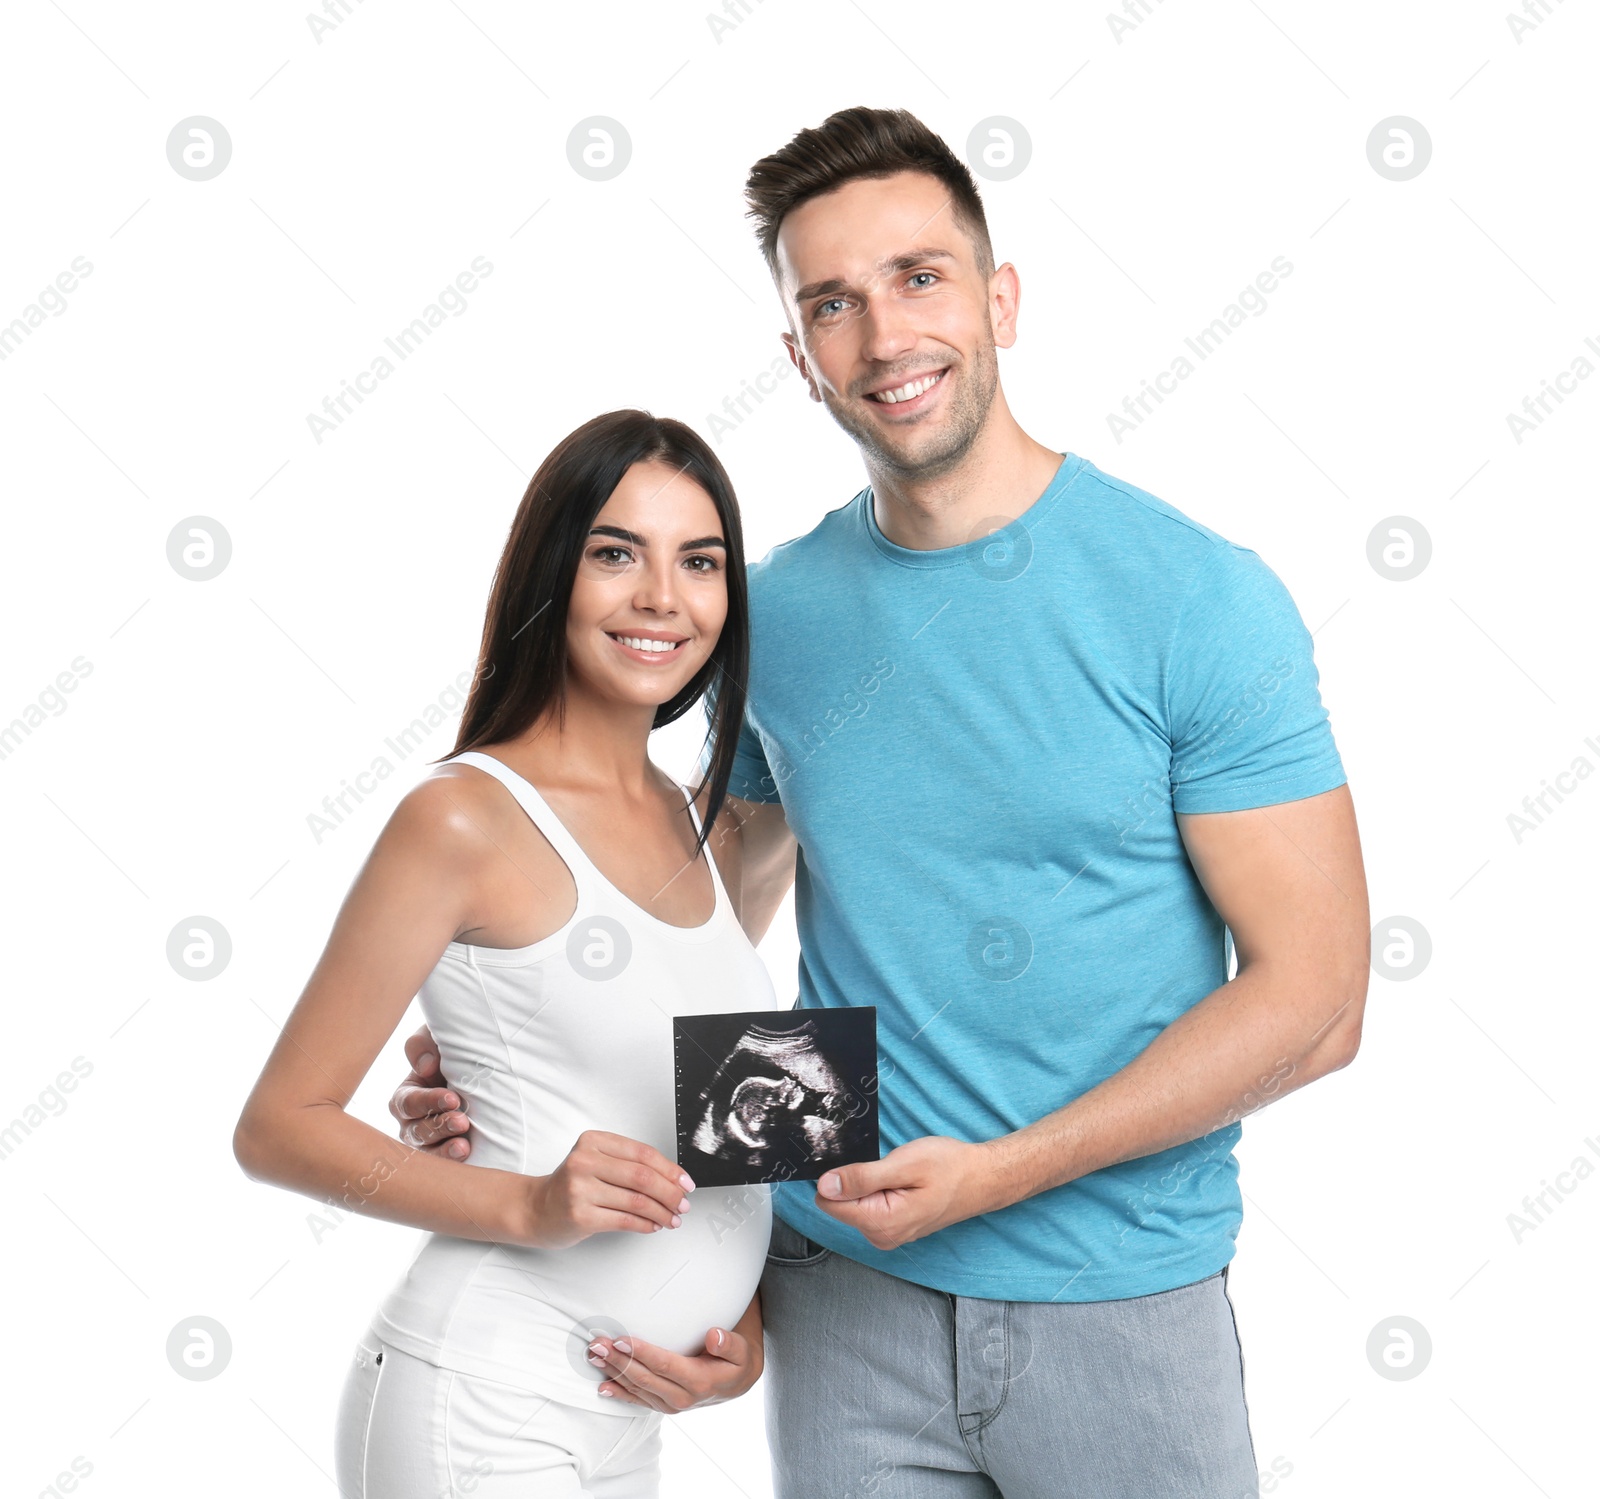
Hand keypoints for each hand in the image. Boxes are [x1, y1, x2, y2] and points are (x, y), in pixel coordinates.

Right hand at [389, 1025, 471, 1159]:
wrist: (487, 1074)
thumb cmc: (456, 1054)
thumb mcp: (437, 1039)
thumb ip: (423, 1044)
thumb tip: (426, 1066)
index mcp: (407, 1096)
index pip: (407, 1103)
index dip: (428, 1101)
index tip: (453, 1098)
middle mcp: (412, 1124)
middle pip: (416, 1132)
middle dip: (438, 1127)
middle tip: (462, 1121)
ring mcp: (429, 1145)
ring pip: (428, 1153)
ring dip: (445, 1150)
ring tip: (464, 1146)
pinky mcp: (448, 1157)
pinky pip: (445, 1168)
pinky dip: (454, 1164)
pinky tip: (468, 1157)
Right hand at [527, 1131, 695, 1248]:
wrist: (535, 1209)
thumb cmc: (572, 1186)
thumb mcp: (596, 1162)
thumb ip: (628, 1165)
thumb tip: (673, 1180)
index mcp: (593, 1141)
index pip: (643, 1153)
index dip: (670, 1169)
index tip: (686, 1183)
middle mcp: (585, 1161)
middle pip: (642, 1177)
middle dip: (670, 1193)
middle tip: (683, 1204)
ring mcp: (580, 1189)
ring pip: (636, 1201)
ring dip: (662, 1212)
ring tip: (673, 1218)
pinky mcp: (580, 1215)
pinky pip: (624, 1220)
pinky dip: (645, 1224)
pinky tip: (654, 1225)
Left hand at [586, 1326, 759, 1411]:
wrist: (737, 1384)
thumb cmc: (736, 1361)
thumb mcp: (741, 1350)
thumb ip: (730, 1343)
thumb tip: (714, 1336)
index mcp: (700, 1381)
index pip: (664, 1365)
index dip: (641, 1353)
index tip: (621, 1340)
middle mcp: (683, 1397)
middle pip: (645, 1378)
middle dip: (619, 1360)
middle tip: (597, 1344)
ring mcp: (671, 1404)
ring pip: (638, 1388)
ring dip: (614, 1372)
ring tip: (594, 1356)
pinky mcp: (664, 1405)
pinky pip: (638, 1400)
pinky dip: (620, 1393)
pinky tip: (603, 1386)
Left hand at [813, 1136, 999, 1249]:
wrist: (981, 1178)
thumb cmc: (949, 1167)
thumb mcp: (904, 1164)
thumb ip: (862, 1178)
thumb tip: (824, 1186)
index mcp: (881, 1223)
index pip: (829, 1202)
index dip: (837, 1176)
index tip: (859, 1161)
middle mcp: (881, 1236)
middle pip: (841, 1203)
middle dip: (856, 1179)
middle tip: (888, 1166)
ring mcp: (888, 1234)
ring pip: (854, 1203)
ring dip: (869, 1183)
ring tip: (898, 1172)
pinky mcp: (893, 1227)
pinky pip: (868, 1205)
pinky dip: (877, 1188)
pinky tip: (900, 1180)